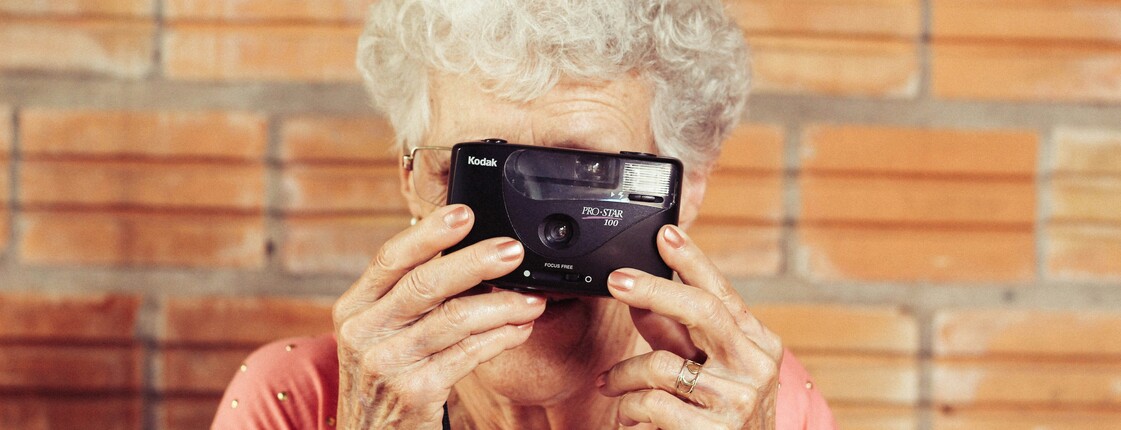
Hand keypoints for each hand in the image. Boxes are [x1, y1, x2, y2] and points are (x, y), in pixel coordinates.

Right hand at [332, 204, 545, 428]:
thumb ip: (410, 298)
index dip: (429, 233)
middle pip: (424, 284)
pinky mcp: (414, 392)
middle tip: (512, 250)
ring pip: (453, 320)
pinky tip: (520, 329)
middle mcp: (363, 332)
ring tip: (533, 298)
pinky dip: (500, 339)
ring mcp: (387, 364)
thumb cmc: (384, 380)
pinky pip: (467, 355)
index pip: (390, 259)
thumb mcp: (380, 334)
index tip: (464, 212)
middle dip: (474, 262)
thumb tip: (466, 255)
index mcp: (354, 308)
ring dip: (502, 306)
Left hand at [597, 225, 783, 428]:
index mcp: (758, 345)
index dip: (692, 261)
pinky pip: (650, 402)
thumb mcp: (703, 371)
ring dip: (623, 375)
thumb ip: (676, 336)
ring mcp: (738, 400)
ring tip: (612, 386)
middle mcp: (756, 368)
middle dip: (654, 289)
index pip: (723, 293)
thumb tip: (641, 298)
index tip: (665, 233)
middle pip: (702, 310)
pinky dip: (627, 408)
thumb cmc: (718, 421)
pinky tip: (627, 417)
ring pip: (662, 363)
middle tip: (616, 281)